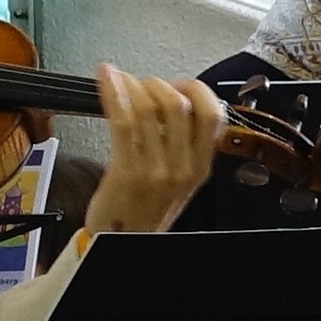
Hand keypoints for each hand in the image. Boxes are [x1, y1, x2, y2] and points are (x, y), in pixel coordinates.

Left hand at [78, 67, 226, 237]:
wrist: (121, 241)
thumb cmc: (145, 208)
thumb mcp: (179, 179)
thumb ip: (183, 144)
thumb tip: (174, 99)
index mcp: (200, 167)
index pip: (213, 115)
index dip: (196, 89)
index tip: (178, 84)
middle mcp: (182, 168)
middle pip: (178, 105)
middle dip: (157, 84)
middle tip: (142, 84)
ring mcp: (155, 170)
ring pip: (148, 109)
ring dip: (131, 86)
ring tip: (120, 80)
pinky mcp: (126, 171)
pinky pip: (122, 121)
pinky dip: (112, 93)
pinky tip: (106, 79)